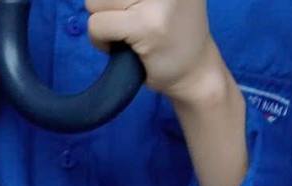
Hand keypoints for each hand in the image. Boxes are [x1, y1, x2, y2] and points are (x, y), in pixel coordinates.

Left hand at [85, 0, 227, 107]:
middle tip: (128, 26)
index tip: (128, 12)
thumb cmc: (172, 34)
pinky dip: (101, 41)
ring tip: (126, 35)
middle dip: (104, 8)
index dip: (112, 0)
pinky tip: (124, 49)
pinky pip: (98, 25)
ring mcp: (158, 0)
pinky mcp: (147, 24)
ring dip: (102, 23)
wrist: (197, 72)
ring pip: (95, 2)